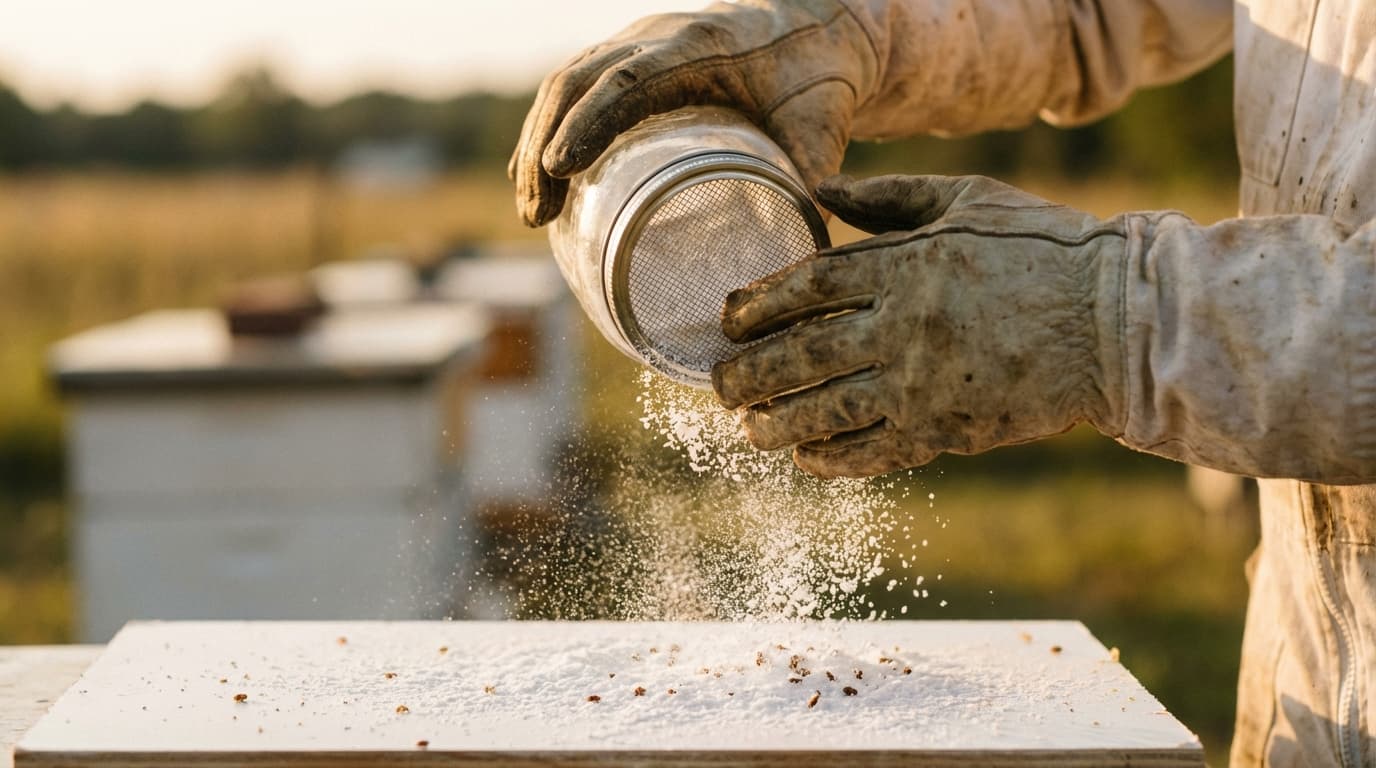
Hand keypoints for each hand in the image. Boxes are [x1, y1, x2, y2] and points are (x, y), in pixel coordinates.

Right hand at [508, 0, 875, 226]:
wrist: (816, 25)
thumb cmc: (819, 77)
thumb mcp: (823, 126)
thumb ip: (814, 181)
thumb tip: (806, 254)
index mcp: (699, 46)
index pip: (628, 81)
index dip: (588, 122)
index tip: (559, 169)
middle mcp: (655, 36)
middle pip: (578, 82)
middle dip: (545, 147)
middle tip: (538, 215)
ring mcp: (636, 43)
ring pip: (566, 82)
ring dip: (536, 143)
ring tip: (534, 214)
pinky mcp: (629, 57)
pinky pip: (573, 84)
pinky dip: (546, 127)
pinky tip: (533, 174)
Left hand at [711, 174, 1128, 478]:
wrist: (1117, 322)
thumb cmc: (1043, 249)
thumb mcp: (967, 199)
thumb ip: (889, 196)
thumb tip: (819, 186)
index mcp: (907, 264)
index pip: (810, 285)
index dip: (758, 304)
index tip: (727, 320)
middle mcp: (906, 325)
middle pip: (803, 353)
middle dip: (748, 372)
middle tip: (717, 385)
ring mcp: (925, 382)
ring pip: (827, 410)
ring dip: (777, 423)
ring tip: (747, 430)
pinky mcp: (949, 429)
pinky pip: (874, 452)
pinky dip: (833, 459)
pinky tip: (806, 459)